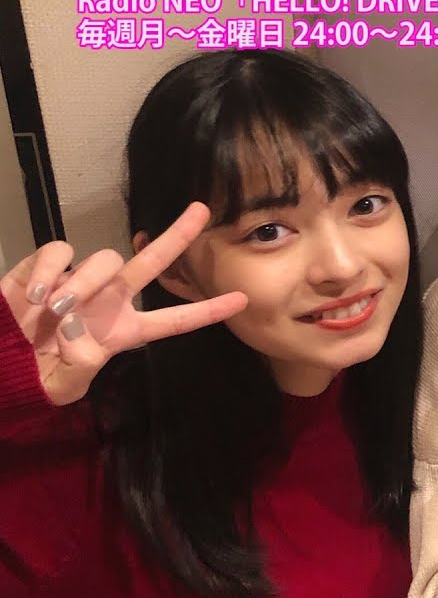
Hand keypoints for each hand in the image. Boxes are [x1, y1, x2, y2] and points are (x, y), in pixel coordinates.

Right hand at [0, 203, 247, 405]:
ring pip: (103, 260)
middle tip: (202, 211)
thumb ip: (79, 369)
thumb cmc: (34, 373)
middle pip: (152, 263)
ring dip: (83, 284)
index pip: (174, 321)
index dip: (207, 311)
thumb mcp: (62, 386)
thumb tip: (81, 338)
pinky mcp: (47, 265)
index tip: (242, 300)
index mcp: (125, 331)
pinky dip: (51, 270)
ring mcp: (81, 279)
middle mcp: (110, 299)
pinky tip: (37, 295)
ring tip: (57, 311)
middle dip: (178, 236)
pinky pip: (61, 252)